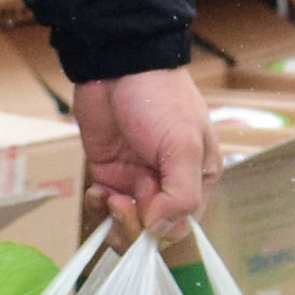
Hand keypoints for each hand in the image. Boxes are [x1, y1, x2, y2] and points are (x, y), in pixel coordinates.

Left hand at [73, 66, 215, 236]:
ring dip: (115, 219)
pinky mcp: (110, 172)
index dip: (162, 228)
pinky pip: (105, 205)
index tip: (145, 213)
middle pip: (153, 229)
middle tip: (120, 203)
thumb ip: (181, 193)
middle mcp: (168, 183)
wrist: (119, 65)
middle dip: (134, 226)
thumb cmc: (160, 97)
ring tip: (107, 196)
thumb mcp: (183, 145)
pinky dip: (99, 206)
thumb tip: (159, 230)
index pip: (183, 225)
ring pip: (127, 222)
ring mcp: (137, 178)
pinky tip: (96, 190)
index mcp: (198, 178)